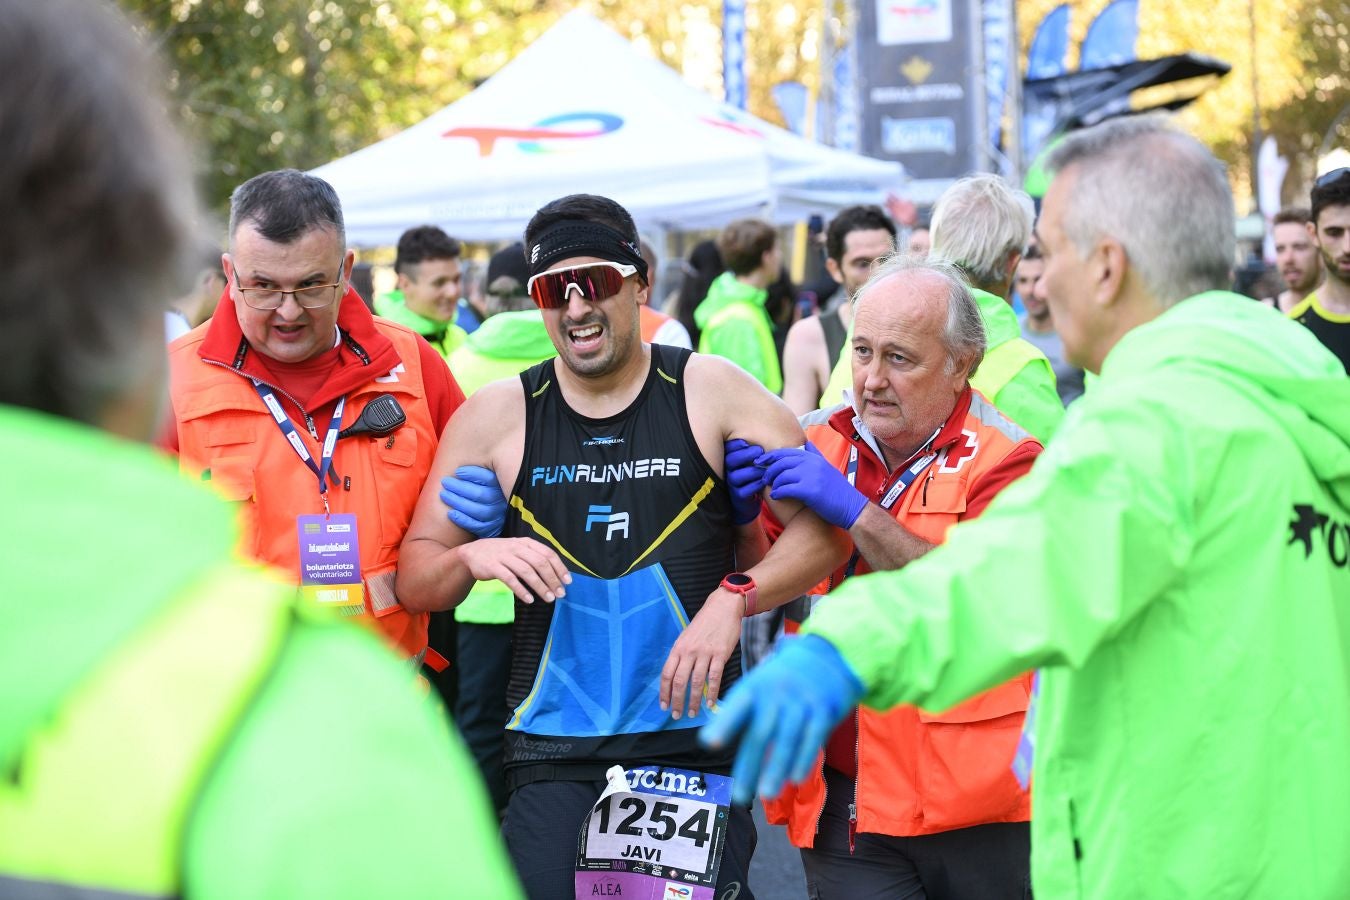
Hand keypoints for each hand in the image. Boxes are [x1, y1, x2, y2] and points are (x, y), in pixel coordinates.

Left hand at [440, 465, 506, 537]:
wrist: (496, 514)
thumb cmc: (485, 487)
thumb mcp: (489, 473)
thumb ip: (481, 467)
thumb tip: (470, 441)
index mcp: (502, 484)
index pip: (490, 479)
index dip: (473, 474)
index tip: (458, 471)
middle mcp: (502, 500)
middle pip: (481, 494)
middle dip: (461, 488)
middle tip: (445, 482)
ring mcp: (498, 516)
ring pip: (479, 510)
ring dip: (459, 502)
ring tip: (444, 495)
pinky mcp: (492, 529)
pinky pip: (478, 526)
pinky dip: (464, 520)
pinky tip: (451, 514)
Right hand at [457, 538, 570, 602]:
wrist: (472, 552)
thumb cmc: (502, 554)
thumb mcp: (519, 550)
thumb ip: (535, 558)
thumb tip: (556, 575)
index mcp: (526, 543)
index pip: (548, 554)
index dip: (559, 568)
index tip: (568, 582)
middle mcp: (517, 548)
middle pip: (540, 563)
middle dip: (552, 579)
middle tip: (560, 594)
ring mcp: (504, 556)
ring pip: (527, 571)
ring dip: (540, 586)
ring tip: (549, 598)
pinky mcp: (493, 566)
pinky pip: (510, 579)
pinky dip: (521, 590)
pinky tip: (529, 599)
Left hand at [660, 588, 743, 718]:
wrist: (722, 608)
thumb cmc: (704, 624)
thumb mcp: (687, 637)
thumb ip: (682, 656)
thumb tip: (678, 679)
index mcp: (678, 648)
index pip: (667, 674)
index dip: (664, 692)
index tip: (664, 706)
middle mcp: (689, 651)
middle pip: (679, 681)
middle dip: (677, 701)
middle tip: (677, 715)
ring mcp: (704, 653)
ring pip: (696, 682)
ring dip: (694, 700)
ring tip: (693, 713)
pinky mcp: (720, 654)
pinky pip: (714, 677)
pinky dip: (711, 692)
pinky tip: (710, 703)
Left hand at [700, 634, 862, 804]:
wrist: (827, 656)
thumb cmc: (781, 680)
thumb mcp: (758, 685)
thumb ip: (738, 713)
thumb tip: (710, 741)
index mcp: (755, 687)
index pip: (737, 707)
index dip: (723, 724)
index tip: (708, 743)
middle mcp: (777, 694)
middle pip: (761, 733)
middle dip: (750, 766)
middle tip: (738, 796)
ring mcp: (801, 702)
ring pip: (787, 740)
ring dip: (776, 769)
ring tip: (765, 794)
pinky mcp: (824, 711)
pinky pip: (812, 738)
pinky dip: (803, 759)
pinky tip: (795, 779)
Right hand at [724, 438, 765, 524]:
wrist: (752, 499)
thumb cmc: (755, 474)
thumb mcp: (754, 460)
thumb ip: (756, 448)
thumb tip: (769, 428)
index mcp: (730, 459)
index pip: (727, 449)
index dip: (735, 444)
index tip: (746, 442)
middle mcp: (728, 471)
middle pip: (730, 460)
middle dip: (745, 454)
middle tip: (759, 451)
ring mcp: (731, 485)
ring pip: (737, 476)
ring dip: (752, 471)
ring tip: (764, 468)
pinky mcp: (738, 498)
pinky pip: (744, 491)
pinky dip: (755, 485)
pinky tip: (763, 481)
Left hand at [758, 442, 866, 528]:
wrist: (852, 508)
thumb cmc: (837, 491)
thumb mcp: (828, 468)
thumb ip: (816, 455)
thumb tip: (806, 442)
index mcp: (815, 458)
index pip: (787, 452)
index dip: (771, 456)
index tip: (761, 462)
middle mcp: (813, 464)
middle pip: (782, 462)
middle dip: (769, 470)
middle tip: (764, 478)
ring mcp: (811, 476)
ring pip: (782, 475)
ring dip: (773, 483)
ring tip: (771, 489)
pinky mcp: (810, 491)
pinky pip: (786, 489)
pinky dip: (777, 493)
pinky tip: (776, 497)